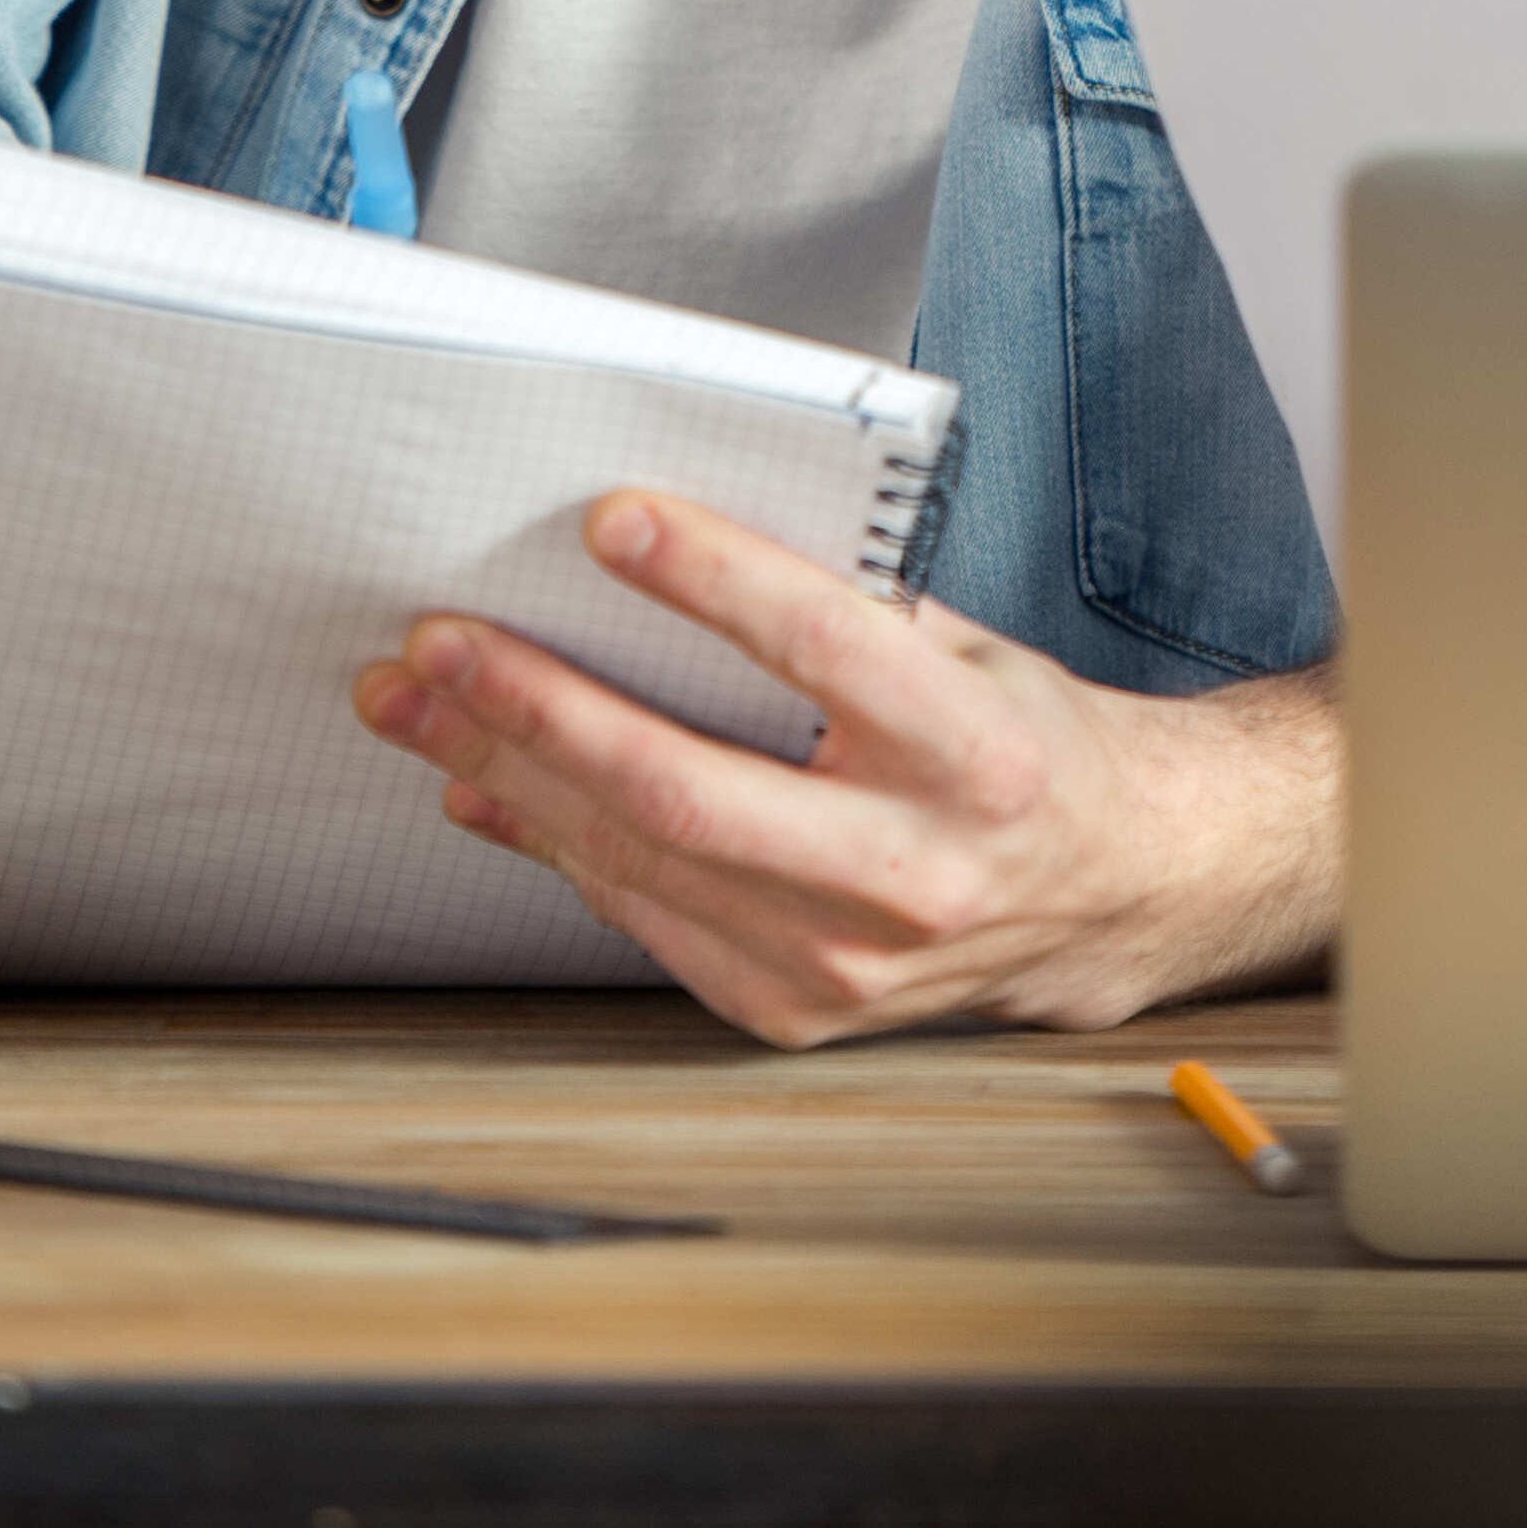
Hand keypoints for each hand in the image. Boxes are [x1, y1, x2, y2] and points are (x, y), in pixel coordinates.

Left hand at [347, 489, 1338, 1046]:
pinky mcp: (791, 1009)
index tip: (610, 518)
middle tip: (437, 640)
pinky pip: (641, 915)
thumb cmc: (1023, 743)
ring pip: (639, 860)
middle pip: (686, 788)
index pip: (823, 651)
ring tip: (417, 702)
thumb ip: (843, 610)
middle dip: (540, 707)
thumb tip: (661, 549)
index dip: (711, 580)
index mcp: (973, 753)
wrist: (1109, 891)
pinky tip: (483, 786)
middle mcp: (910, 873)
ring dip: (508, 772)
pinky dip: (549, 844)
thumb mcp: (971, 648)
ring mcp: (843, 963)